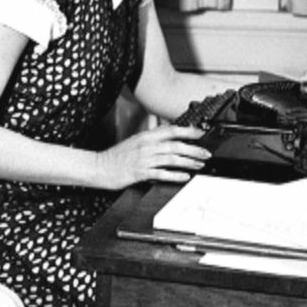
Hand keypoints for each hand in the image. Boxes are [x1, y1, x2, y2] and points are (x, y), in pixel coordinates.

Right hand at [96, 125, 210, 188]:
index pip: (171, 130)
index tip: (201, 134)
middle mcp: (146, 145)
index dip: (188, 131)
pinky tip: (184, 177)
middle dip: (194, 149)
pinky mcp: (140, 173)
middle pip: (175, 145)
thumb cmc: (117, 156)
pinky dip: (175, 175)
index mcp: (146, 136)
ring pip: (171, 159)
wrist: (99, 167)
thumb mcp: (135, 142)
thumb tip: (169, 139)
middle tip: (206, 153)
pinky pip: (162, 173)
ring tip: (199, 165)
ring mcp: (144, 159)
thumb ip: (151, 139)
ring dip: (188, 162)